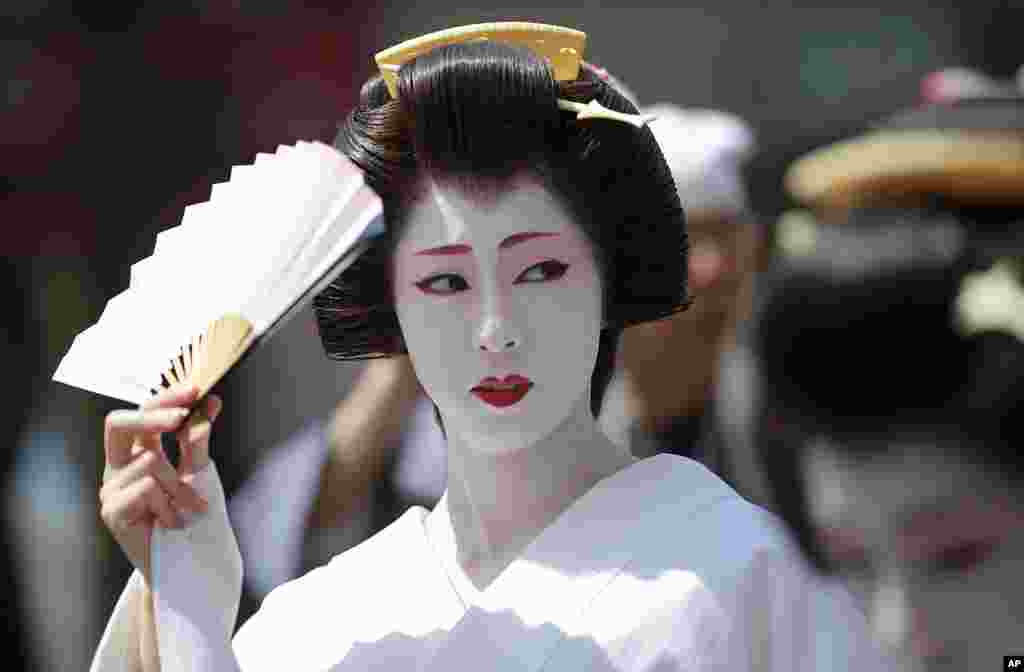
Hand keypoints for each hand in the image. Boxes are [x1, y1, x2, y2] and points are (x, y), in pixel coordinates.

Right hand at [98, 385, 221, 583]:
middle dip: (152, 416)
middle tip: (182, 417)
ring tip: (189, 509)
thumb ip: (199, 439)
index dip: (164, 398)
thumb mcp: (199, 472)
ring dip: (179, 485)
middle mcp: (119, 466)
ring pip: (148, 461)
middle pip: (118, 423)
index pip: (143, 413)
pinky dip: (169, 503)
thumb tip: (211, 401)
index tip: (195, 389)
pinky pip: (145, 488)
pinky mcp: (111, 512)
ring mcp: (111, 489)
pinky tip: (173, 522)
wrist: (189, 565)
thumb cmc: (192, 517)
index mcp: (138, 451)